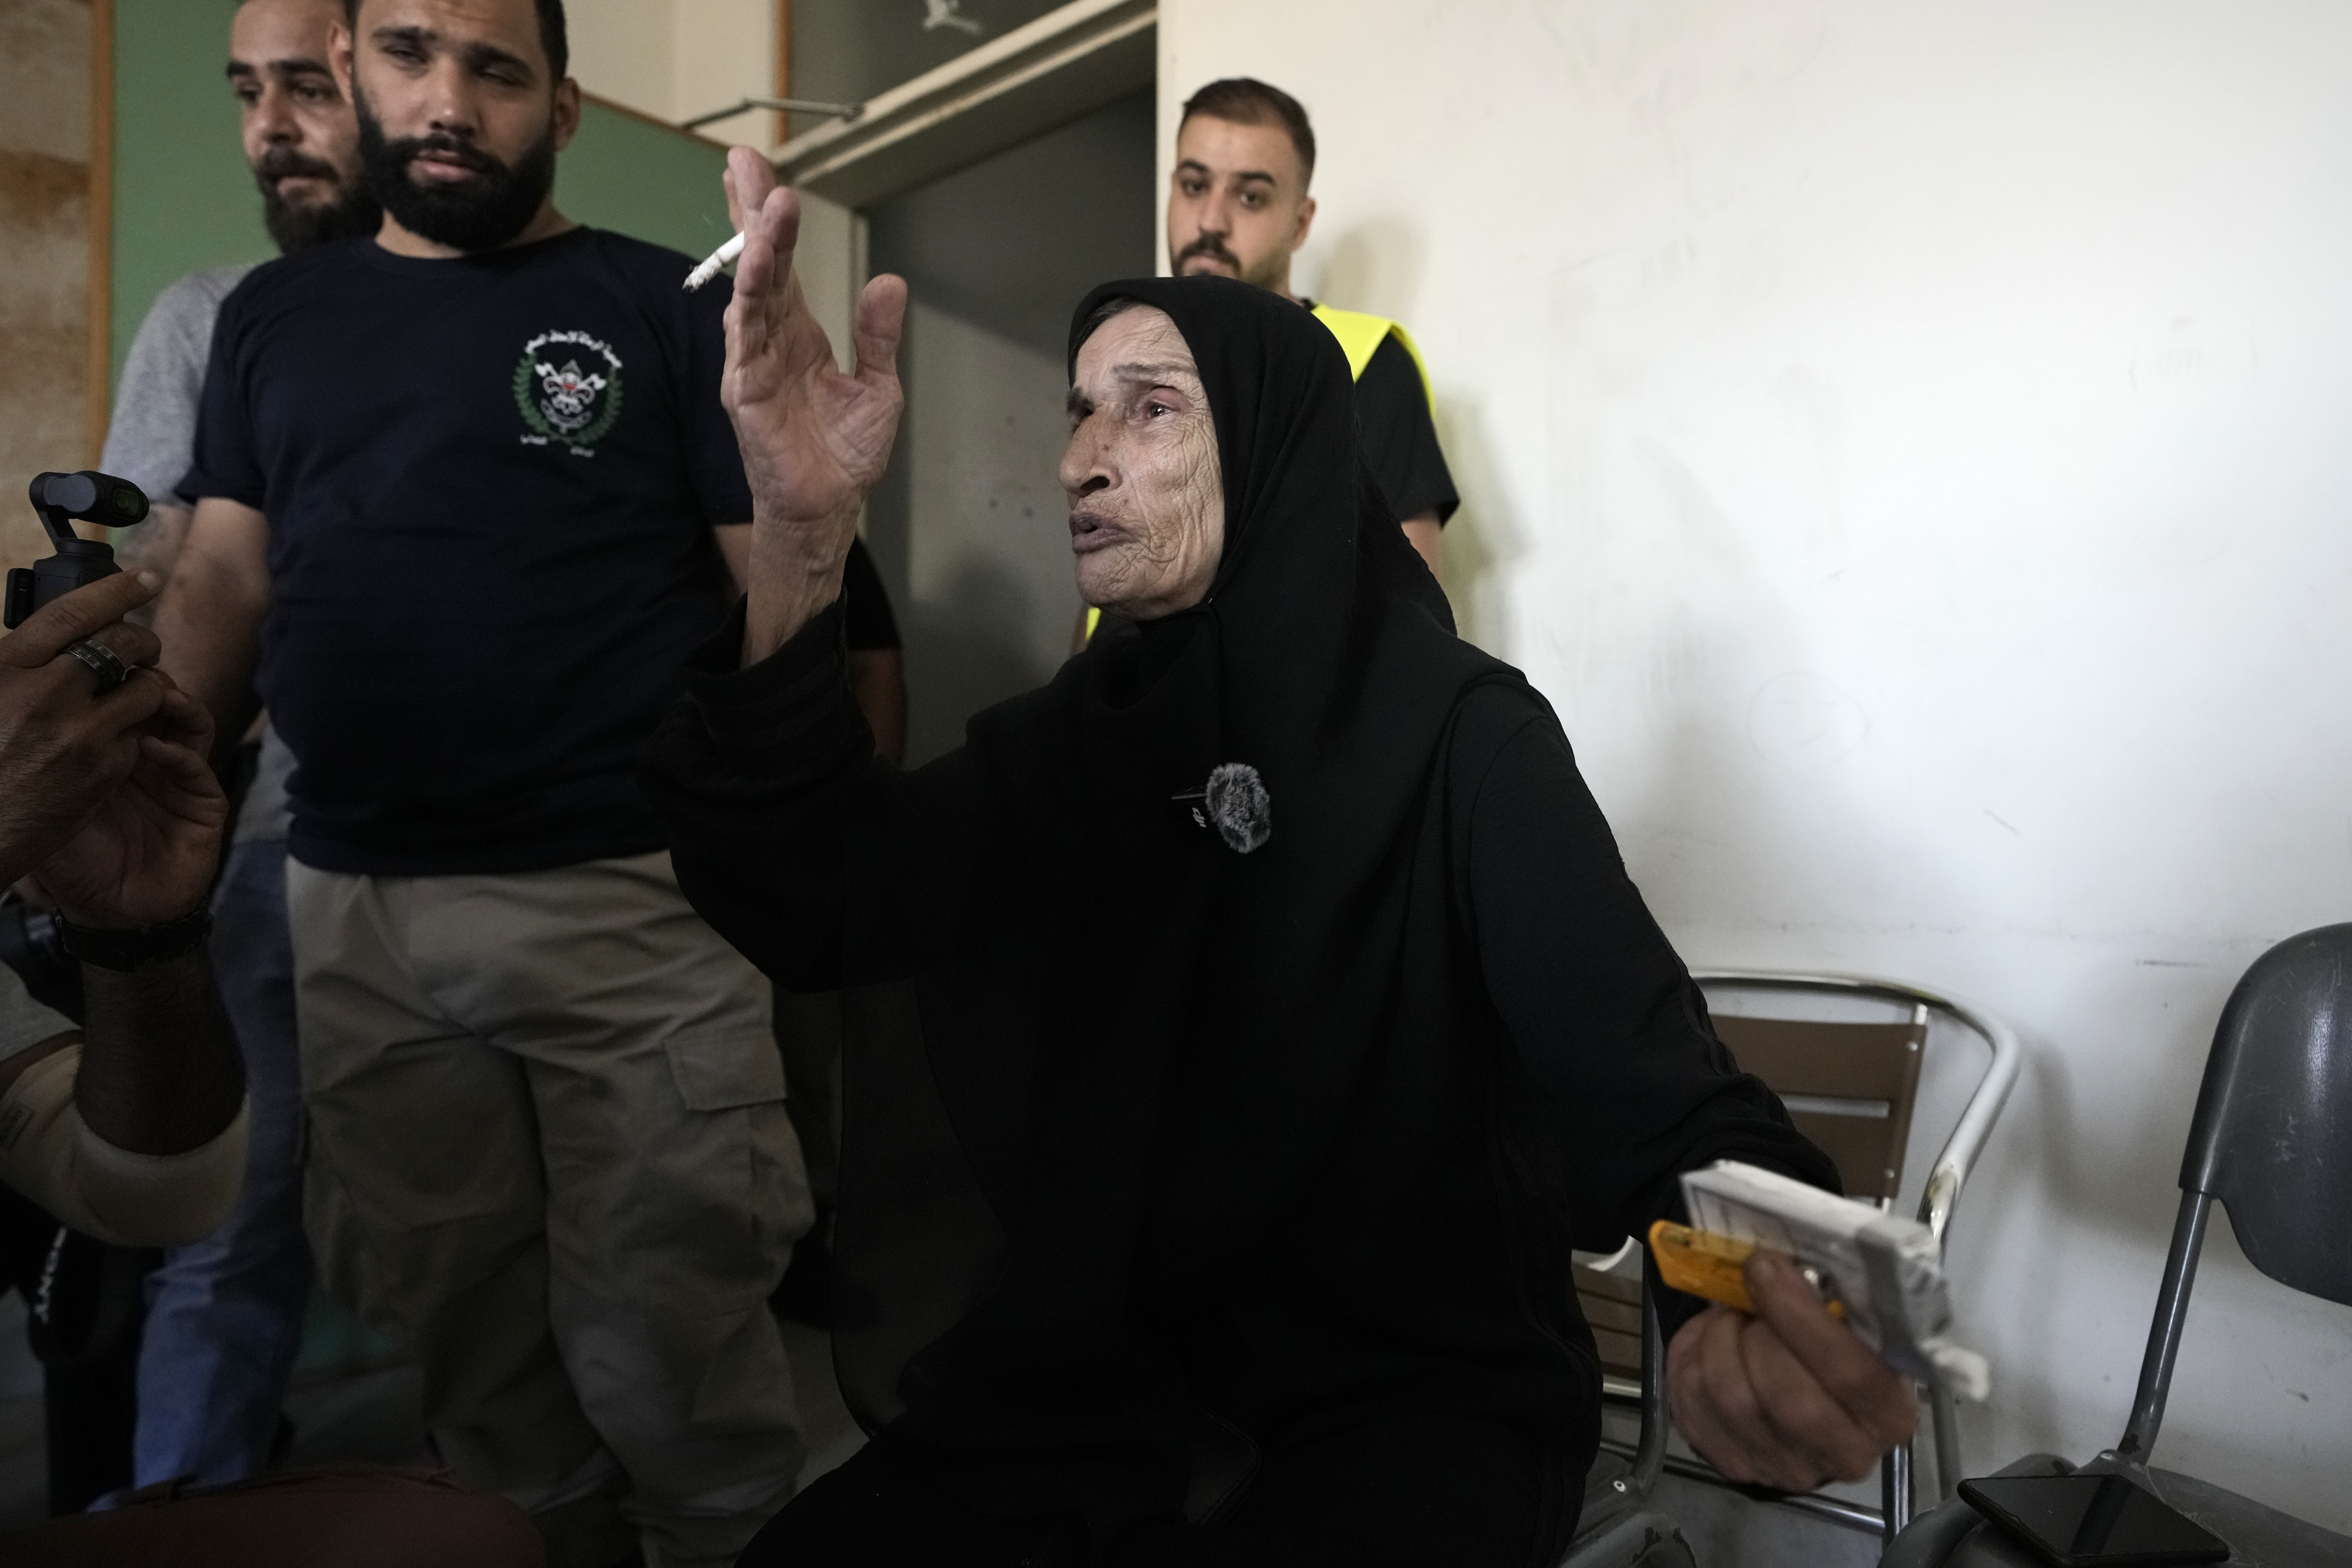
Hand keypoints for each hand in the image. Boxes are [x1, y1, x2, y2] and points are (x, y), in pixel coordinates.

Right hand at [0, 570, 174, 885]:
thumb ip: (20, 664)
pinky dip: (133, 733)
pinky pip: (139, 734)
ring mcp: (80, 734)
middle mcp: (45, 696)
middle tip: (142, 646)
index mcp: (7, 670)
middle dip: (142, 640)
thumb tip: (59, 636)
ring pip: (145, 688)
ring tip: (129, 695)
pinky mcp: (106, 769)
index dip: (115, 591)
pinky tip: (112, 741)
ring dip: (145, 687)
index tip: (144, 578)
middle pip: (121, 644)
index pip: (71, 614)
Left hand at [30, 680, 225, 927]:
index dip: (115, 677)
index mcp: (112, 755)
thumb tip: (30, 710)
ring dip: (173, 703)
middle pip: (157, 703)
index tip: (98, 655)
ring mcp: (178, 780)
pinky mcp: (203, 804)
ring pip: (189, 724)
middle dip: (146, 680)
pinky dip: (178, 751)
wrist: (113, 914)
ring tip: (153, 693)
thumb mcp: (48, 808)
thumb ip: (47, 766)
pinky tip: (152, 747)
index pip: (121, 703)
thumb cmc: (76, 864)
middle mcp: (148, 760)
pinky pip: (197, 767)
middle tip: (131, 666)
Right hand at [719, 146, 907, 660]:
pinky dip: (748, 307)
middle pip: (756, 265)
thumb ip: (878, 336)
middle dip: (750, 213)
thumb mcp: (877, 386)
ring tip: (767, 207)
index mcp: (798, 333)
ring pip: (749, 295)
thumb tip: (888, 282)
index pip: (782, 266)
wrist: (828, 507)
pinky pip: (745, 342)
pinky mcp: (746, 393)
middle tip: (745, 162)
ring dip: (756, 251)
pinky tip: (755, 276)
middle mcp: (769, 339)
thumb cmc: (843, 451)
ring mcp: (752, 363)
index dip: (771, 221)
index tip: (763, 175)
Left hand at [1665, 1250, 1918, 1490]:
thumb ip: (1832, 1297)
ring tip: (1729, 1319)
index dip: (1800, 1315)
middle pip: (1788, 1396)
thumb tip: (1781, 1260)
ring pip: (1733, 1399)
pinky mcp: (1734, 1464)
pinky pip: (1694, 1405)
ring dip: (1719, 1342)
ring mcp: (1786, 1467)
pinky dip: (1690, 1361)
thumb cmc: (1828, 1347)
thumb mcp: (1850, 1321)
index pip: (1851, 1372)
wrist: (1802, 1399)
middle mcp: (1845, 1453)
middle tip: (1748, 1297)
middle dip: (1756, 1333)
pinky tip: (1708, 1345)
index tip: (1765, 1267)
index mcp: (1888, 1412)